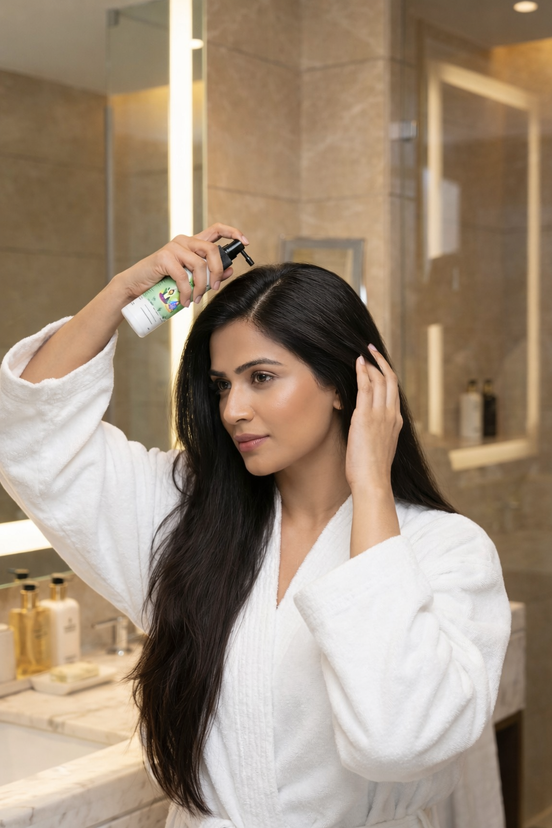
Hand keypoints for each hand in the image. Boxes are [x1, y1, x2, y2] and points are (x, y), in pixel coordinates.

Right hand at [115, 223, 249, 305]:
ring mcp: (173, 248)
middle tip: (214, 288)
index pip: (216, 230)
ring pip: (199, 265)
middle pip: (212, 250)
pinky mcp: (163, 258)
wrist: (136, 288)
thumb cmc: (164, 284)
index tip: (245, 242)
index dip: (232, 233)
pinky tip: (185, 302)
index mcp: (193, 244)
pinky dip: (187, 292)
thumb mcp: (192, 279)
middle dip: (218, 271)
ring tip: (196, 300)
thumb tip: (230, 270)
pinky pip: (184, 276)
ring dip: (201, 286)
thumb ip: (210, 274)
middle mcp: (184, 241)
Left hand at [345, 344, 402, 493]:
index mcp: (396, 422)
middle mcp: (391, 415)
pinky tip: (357, 362)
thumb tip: (366, 428)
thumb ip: (377, 433)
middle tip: (372, 349)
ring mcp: (380, 414)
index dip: (387, 375)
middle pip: (390, 380)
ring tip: (363, 351)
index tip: (379, 365)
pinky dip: (362, 372)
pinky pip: (366, 387)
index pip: (393, 392)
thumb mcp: (379, 447)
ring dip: (371, 363)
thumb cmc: (372, 471)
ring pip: (379, 380)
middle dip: (381, 362)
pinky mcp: (366, 416)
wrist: (373, 481)